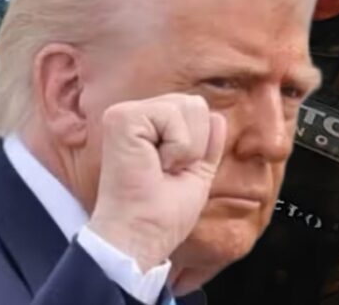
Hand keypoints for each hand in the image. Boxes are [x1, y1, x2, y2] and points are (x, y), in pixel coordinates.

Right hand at [88, 94, 226, 271]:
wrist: (142, 234)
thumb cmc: (162, 213)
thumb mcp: (195, 172)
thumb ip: (206, 144)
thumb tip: (217, 117)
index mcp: (148, 126)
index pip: (195, 111)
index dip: (198, 146)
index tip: (173, 174)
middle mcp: (134, 115)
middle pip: (195, 104)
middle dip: (195, 144)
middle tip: (168, 171)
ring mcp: (125, 113)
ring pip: (188, 105)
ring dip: (186, 147)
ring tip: (160, 168)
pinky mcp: (121, 118)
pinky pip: (171, 114)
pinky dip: (176, 146)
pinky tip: (154, 164)